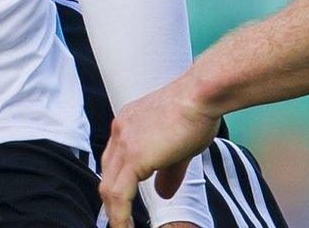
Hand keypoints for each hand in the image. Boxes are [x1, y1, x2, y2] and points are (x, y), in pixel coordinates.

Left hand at [100, 76, 221, 227]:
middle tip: (118, 220)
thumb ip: (168, 171)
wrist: (201, 94)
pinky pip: (119, 194)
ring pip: (108, 188)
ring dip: (114, 213)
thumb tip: (164, 193)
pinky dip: (120, 215)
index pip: (113, 160)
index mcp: (127, 124)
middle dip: (110, 200)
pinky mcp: (134, 157)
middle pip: (106, 174)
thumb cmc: (197, 112)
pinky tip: (125, 227)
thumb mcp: (179, 147)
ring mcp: (124, 143)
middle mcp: (120, 131)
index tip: (121, 200)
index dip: (116, 182)